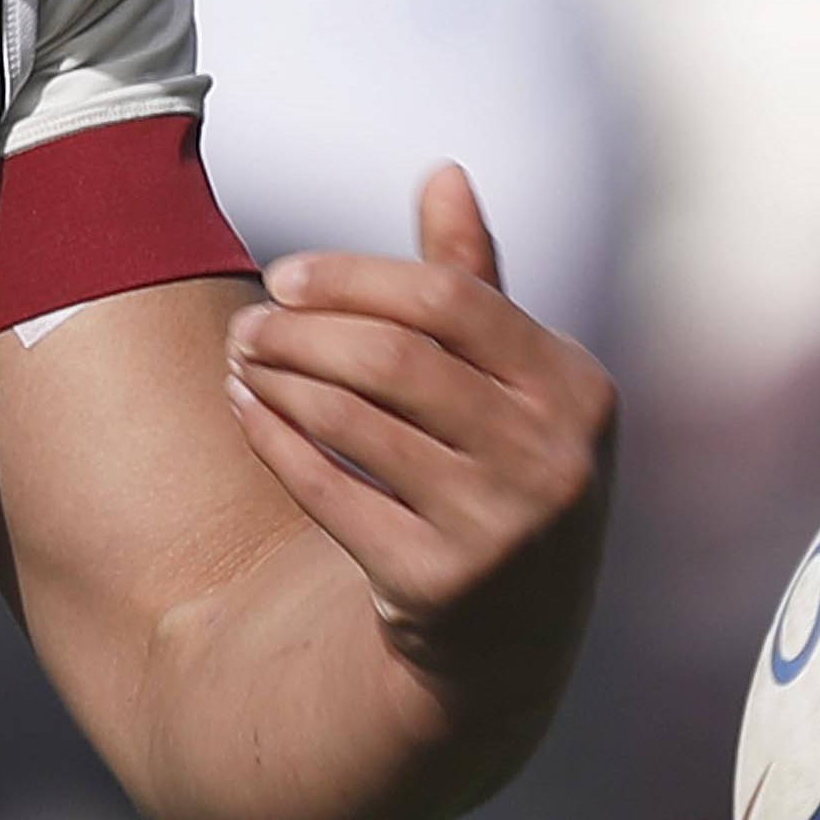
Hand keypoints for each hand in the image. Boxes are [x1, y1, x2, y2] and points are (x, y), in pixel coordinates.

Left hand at [219, 164, 614, 790]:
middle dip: (301, 330)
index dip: (353, 277)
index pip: (448, 299)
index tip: (284, 276)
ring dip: (278, 380)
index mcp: (579, 390)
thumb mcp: (513, 387)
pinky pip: (328, 491)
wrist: (506, 646)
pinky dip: (276, 441)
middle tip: (245, 322)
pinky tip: (247, 411)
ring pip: (352, 421)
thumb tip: (445, 172)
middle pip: (392, 357)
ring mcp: (502, 531)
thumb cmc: (500, 479)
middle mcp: (554, 460)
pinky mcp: (439, 587)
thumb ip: (475, 284)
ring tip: (240, 360)